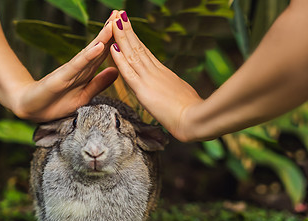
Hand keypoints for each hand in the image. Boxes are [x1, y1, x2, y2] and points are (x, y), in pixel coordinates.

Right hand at [13, 12, 119, 121]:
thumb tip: (116, 71)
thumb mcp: (83, 96)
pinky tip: (98, 47)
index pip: (103, 53)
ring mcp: (70, 71)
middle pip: (98, 47)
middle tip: (120, 13)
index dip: (116, 40)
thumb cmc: (55, 103)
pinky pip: (77, 66)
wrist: (30, 109)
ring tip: (112, 23)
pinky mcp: (61, 77)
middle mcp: (79, 68)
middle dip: (110, 31)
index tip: (126, 26)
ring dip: (102, 38)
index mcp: (86, 72)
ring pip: (89, 52)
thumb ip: (98, 84)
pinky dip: (88, 56)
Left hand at [110, 11, 202, 140]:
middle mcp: (155, 72)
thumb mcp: (183, 97)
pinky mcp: (144, 90)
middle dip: (127, 31)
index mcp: (163, 74)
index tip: (128, 27)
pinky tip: (112, 48)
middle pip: (138, 47)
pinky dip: (120, 59)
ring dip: (121, 37)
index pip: (145, 53)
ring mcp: (149, 79)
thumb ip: (176, 91)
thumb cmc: (192, 113)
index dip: (135, 39)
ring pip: (132, 54)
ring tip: (114, 21)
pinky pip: (128, 72)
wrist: (195, 119)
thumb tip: (177, 90)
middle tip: (119, 14)